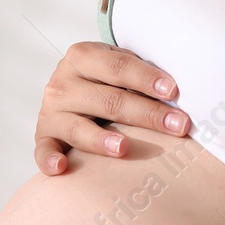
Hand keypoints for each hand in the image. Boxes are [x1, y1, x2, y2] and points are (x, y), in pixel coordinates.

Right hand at [34, 42, 191, 175]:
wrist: (72, 89)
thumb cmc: (108, 80)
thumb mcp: (120, 66)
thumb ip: (141, 74)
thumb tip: (181, 93)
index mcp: (82, 56)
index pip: (117, 67)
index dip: (145, 79)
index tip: (172, 91)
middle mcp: (62, 83)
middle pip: (107, 100)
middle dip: (145, 114)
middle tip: (178, 126)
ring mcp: (51, 112)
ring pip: (77, 128)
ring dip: (101, 140)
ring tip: (124, 148)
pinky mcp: (44, 137)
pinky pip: (43, 150)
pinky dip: (48, 160)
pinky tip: (61, 168)